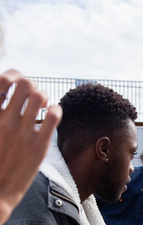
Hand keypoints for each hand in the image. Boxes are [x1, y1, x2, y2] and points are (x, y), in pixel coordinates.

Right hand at [0, 70, 61, 224]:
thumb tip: (4, 100)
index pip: (2, 79)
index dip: (12, 77)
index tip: (14, 85)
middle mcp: (3, 121)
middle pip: (24, 83)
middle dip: (30, 86)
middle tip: (31, 96)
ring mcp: (22, 133)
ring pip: (39, 96)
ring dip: (42, 96)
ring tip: (41, 105)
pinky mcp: (39, 147)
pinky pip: (53, 115)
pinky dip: (55, 110)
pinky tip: (51, 115)